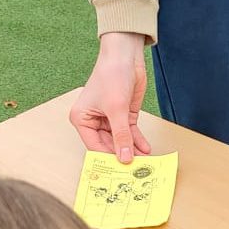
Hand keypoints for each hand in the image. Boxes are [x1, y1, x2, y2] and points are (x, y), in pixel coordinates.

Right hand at [70, 33, 152, 163]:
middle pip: (109, 146)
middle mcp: (94, 122)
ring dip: (132, 151)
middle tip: (135, 170)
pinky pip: (131, 134)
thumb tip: (125, 159)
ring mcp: (110, 120)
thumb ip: (121, 136)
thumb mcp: (116, 110)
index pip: (95, 147)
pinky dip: (138, 142)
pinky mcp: (124, 116)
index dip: (108, 159)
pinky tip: (146, 150)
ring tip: (144, 163)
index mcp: (82, 119)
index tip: (120, 172)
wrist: (125, 56)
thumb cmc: (111, 76)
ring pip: (121, 142)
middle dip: (122, 156)